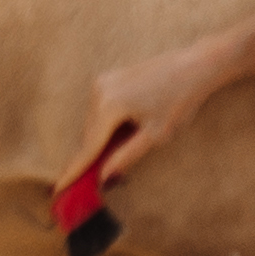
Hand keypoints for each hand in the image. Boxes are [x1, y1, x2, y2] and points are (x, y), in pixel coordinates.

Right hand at [79, 45, 219, 189]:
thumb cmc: (180, 100)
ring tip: (114, 155)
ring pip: (93, 123)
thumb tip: (104, 178)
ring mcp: (101, 82)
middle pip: (88, 135)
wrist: (195, 67)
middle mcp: (99, 91)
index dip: (74, 171)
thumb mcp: (156, 135)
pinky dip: (104, 125)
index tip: (59, 189)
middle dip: (90, 157)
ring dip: (99, 141)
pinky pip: (99, 109)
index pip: (88, 147)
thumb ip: (126, 157)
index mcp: (109, 106)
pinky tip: (119, 134)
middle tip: (90, 181)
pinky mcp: (108, 78)